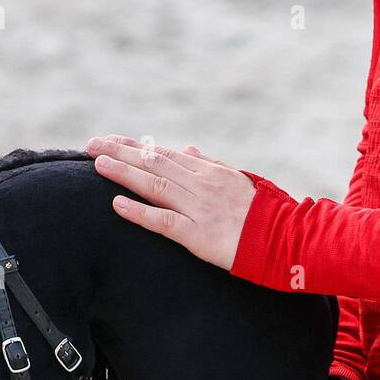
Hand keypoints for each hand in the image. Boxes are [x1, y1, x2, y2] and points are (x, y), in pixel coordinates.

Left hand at [85, 135, 256, 270]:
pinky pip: (164, 221)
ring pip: (155, 185)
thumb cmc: (265, 213)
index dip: (135, 146)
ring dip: (124, 173)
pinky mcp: (199, 235)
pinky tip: (117, 204)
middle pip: (154, 162)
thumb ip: (212, 165)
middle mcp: (202, 184)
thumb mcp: (240, 181)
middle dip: (121, 152)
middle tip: (92, 145)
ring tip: (97, 164)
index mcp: (210, 171)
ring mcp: (200, 208)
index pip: (165, 153)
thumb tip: (190, 148)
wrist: (288, 239)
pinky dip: (139, 212)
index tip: (110, 140)